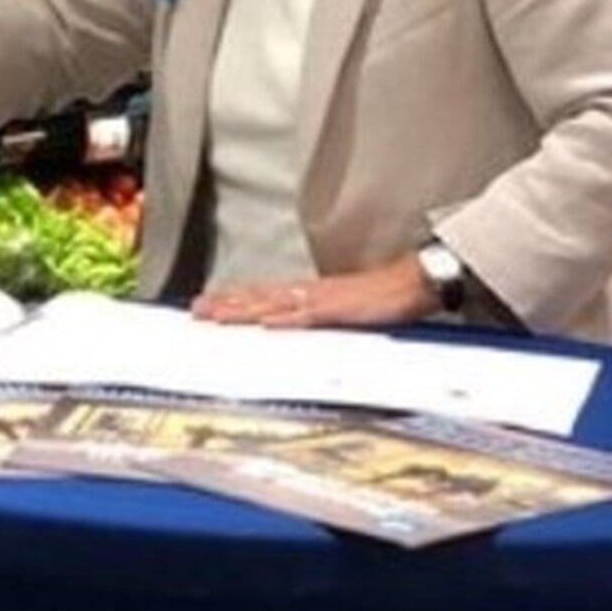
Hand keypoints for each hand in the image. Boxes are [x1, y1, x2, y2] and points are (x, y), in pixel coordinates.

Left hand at [190, 256, 438, 328]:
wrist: (415, 282)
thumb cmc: (386, 298)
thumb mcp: (347, 313)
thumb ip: (322, 320)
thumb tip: (299, 328)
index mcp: (312, 295)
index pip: (265, 297)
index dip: (236, 301)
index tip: (210, 306)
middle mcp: (310, 294)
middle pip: (260, 298)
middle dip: (227, 305)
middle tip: (195, 310)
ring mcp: (323, 300)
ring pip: (273, 305)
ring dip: (243, 310)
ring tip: (216, 314)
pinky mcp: (339, 310)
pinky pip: (307, 316)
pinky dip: (284, 319)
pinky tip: (265, 323)